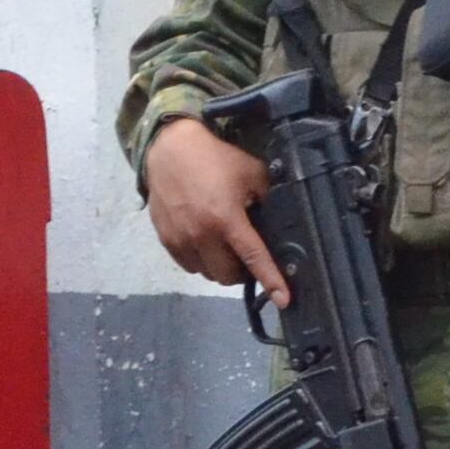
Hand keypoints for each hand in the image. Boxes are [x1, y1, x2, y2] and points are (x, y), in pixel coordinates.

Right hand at [144, 113, 288, 304]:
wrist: (170, 148)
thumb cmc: (214, 158)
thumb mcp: (251, 172)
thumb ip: (267, 198)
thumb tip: (278, 220)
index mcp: (226, 219)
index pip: (253, 258)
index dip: (271, 281)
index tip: (283, 300)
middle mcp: (202, 235)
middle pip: (228, 276)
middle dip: (243, 272)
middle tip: (247, 255)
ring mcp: (181, 239)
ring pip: (207, 274)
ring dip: (221, 267)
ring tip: (225, 247)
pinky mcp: (165, 239)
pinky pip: (189, 266)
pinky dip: (201, 262)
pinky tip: (206, 243)